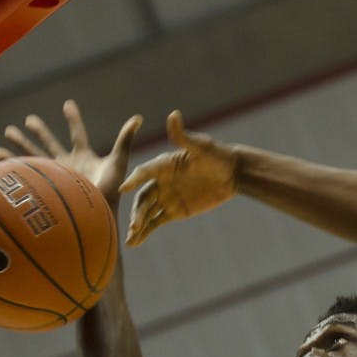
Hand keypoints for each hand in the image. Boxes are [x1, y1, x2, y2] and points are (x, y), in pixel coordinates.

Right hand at [0, 100, 142, 207]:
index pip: (78, 133)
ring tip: (7, 132)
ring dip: (20, 143)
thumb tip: (137, 118)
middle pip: (51, 142)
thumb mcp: (118, 162)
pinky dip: (12, 164)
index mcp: (85, 156)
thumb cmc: (112, 190)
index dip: (73, 119)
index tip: (67, 104)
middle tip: (29, 119)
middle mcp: (69, 164)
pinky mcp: (46, 184)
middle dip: (40, 131)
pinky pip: (26, 171)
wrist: (97, 215)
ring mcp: (56, 175)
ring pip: (35, 154)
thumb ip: (125, 140)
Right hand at [119, 110, 237, 246]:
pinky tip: (135, 242)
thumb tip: (173, 115)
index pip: (144, 173)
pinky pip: (156, 222)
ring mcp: (165, 197)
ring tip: (129, 240)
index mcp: (163, 165)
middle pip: (143, 198)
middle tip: (132, 225)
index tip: (123, 189)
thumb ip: (183, 136)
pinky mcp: (174, 211)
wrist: (233, 174)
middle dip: (137, 212)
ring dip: (137, 225)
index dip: (134, 180)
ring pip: (147, 212)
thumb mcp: (201, 147)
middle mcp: (160, 181)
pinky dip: (146, 231)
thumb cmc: (217, 155)